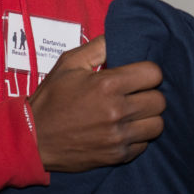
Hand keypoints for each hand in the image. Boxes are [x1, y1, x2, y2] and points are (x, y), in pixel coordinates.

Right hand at [28, 36, 164, 172]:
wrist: (34, 138)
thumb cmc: (51, 98)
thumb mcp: (68, 63)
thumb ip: (98, 47)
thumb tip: (119, 37)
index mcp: (107, 84)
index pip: (154, 74)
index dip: (147, 73)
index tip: (137, 76)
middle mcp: (117, 111)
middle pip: (159, 100)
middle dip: (149, 94)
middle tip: (134, 94)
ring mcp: (118, 136)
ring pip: (157, 124)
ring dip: (147, 117)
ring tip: (132, 113)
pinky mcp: (117, 156)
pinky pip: (144, 144)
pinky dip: (137, 137)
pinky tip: (122, 130)